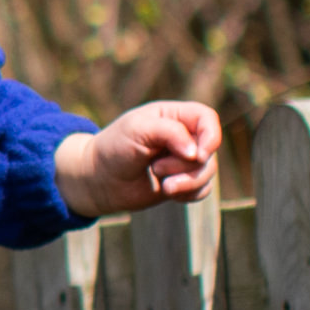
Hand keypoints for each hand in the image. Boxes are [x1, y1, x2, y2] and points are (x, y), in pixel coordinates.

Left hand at [57, 100, 222, 218]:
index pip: (207, 118)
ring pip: (207, 172)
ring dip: (186, 182)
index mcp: (174, 115)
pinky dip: (188, 194)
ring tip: (162, 184)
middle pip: (208, 150)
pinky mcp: (183, 181)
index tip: (197, 155)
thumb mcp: (137, 130)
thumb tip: (197, 153)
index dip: (210, 136)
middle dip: (184, 165)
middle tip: (155, 168)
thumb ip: (170, 132)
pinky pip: (202, 190)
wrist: (99, 180)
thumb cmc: (114, 148)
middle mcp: (184, 135)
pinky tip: (167, 191)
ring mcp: (185, 160)